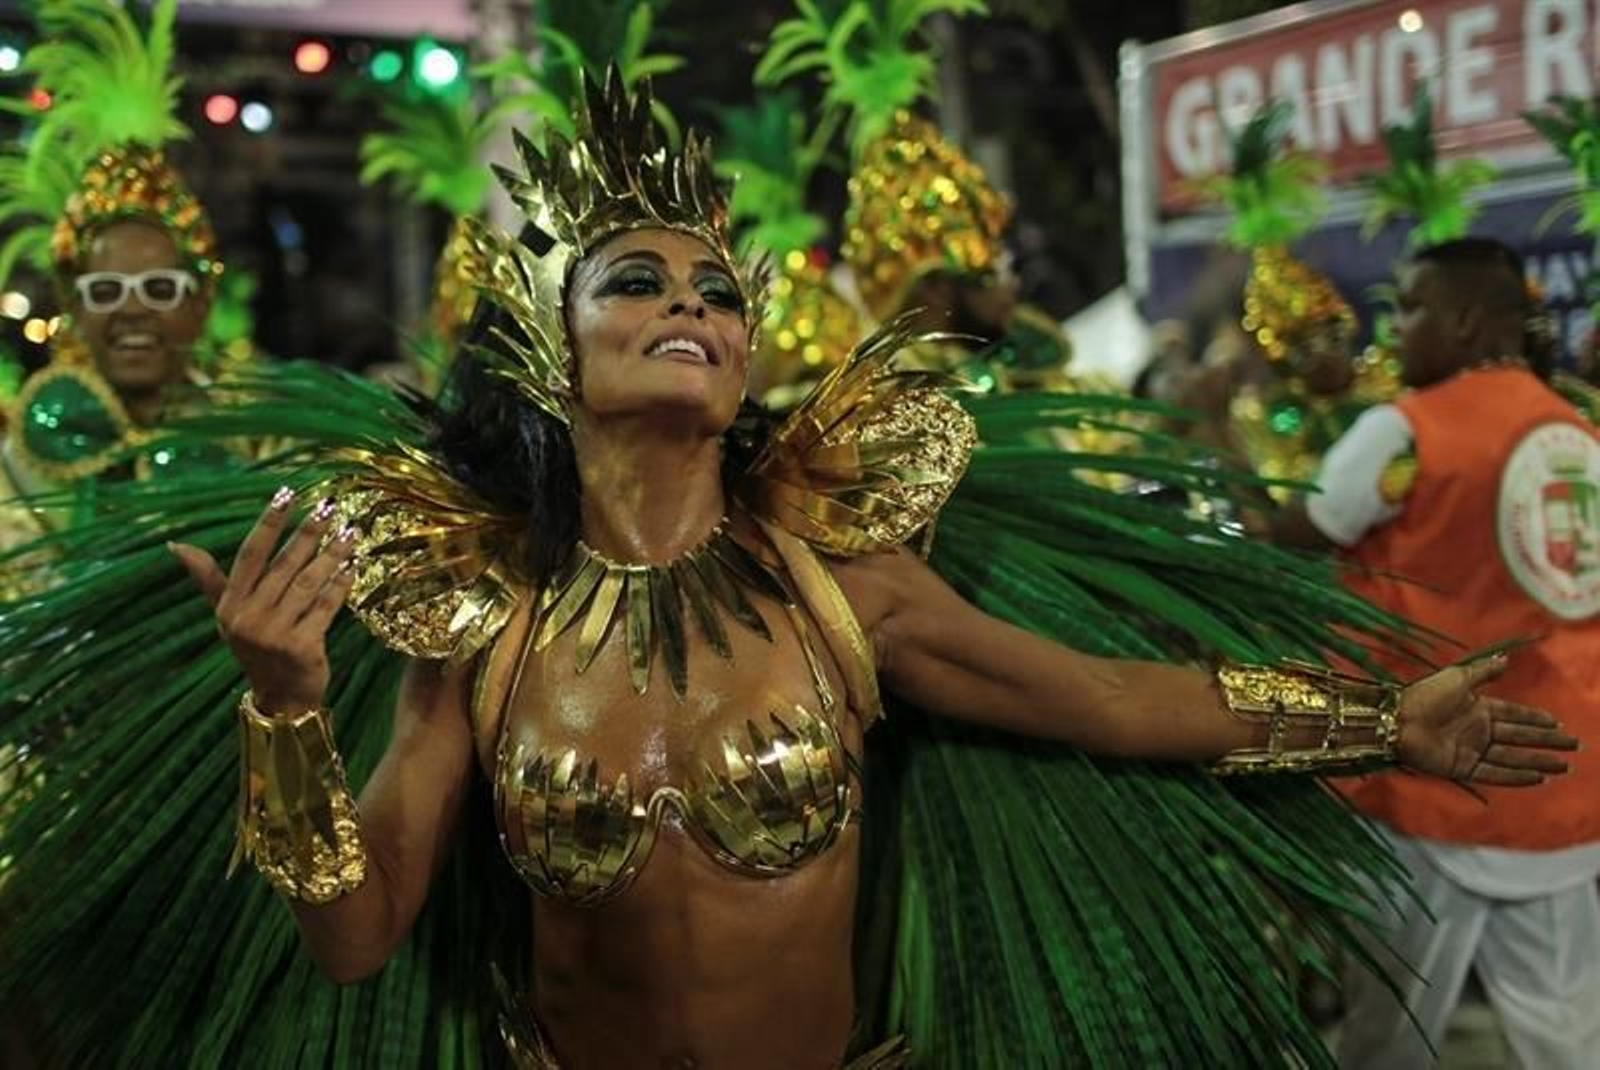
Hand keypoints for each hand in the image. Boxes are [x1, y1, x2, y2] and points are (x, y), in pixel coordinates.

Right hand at [170, 488, 358, 716]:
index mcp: (230, 605)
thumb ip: (208, 579)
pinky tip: (353, 566)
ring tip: (350, 532)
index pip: (250, 554)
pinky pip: (326, 607)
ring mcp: (274, 634)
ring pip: (308, 583)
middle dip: (308, 532)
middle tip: (329, 506)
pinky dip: (341, 586)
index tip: (287, 493)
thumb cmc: (255, 650)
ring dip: (331, 555)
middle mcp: (248, 618)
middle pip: (283, 565)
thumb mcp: (226, 616)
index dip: (268, 522)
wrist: (280, 698)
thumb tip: (174, 545)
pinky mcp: (302, 647)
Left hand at [1396, 655, 1578, 785]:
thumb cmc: (1424, 696)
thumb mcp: (1457, 677)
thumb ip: (1483, 671)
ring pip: (1513, 757)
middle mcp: (1477, 730)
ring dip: (1539, 762)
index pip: (1514, 714)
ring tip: (1564, 766)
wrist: (1398, 721)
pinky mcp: (1462, 768)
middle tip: (1574, 745)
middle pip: (1520, 737)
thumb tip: (1506, 659)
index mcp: (1477, 707)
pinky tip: (1538, 778)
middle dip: (1547, 741)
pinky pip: (1495, 774)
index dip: (1536, 719)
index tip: (1558, 723)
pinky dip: (1517, 777)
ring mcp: (1471, 750)